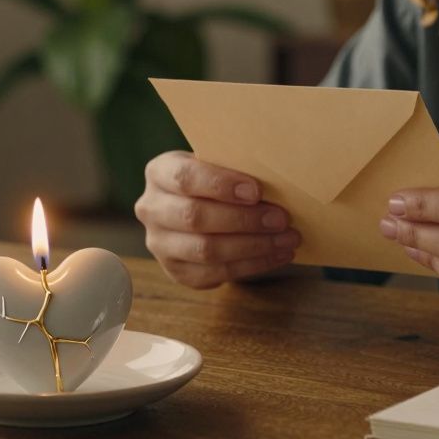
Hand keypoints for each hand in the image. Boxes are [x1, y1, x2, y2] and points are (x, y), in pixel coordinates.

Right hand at [135, 151, 299, 288]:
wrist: (198, 206)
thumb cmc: (215, 180)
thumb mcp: (217, 164)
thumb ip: (235, 169)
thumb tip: (277, 181)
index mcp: (160, 173)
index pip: (185, 178)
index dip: (221, 185)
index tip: (256, 191)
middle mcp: (151, 208)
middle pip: (195, 218)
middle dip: (244, 220)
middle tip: (281, 219)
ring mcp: (160, 244)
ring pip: (206, 250)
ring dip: (253, 246)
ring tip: (287, 239)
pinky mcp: (176, 271)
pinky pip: (215, 274)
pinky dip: (252, 265)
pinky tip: (277, 254)